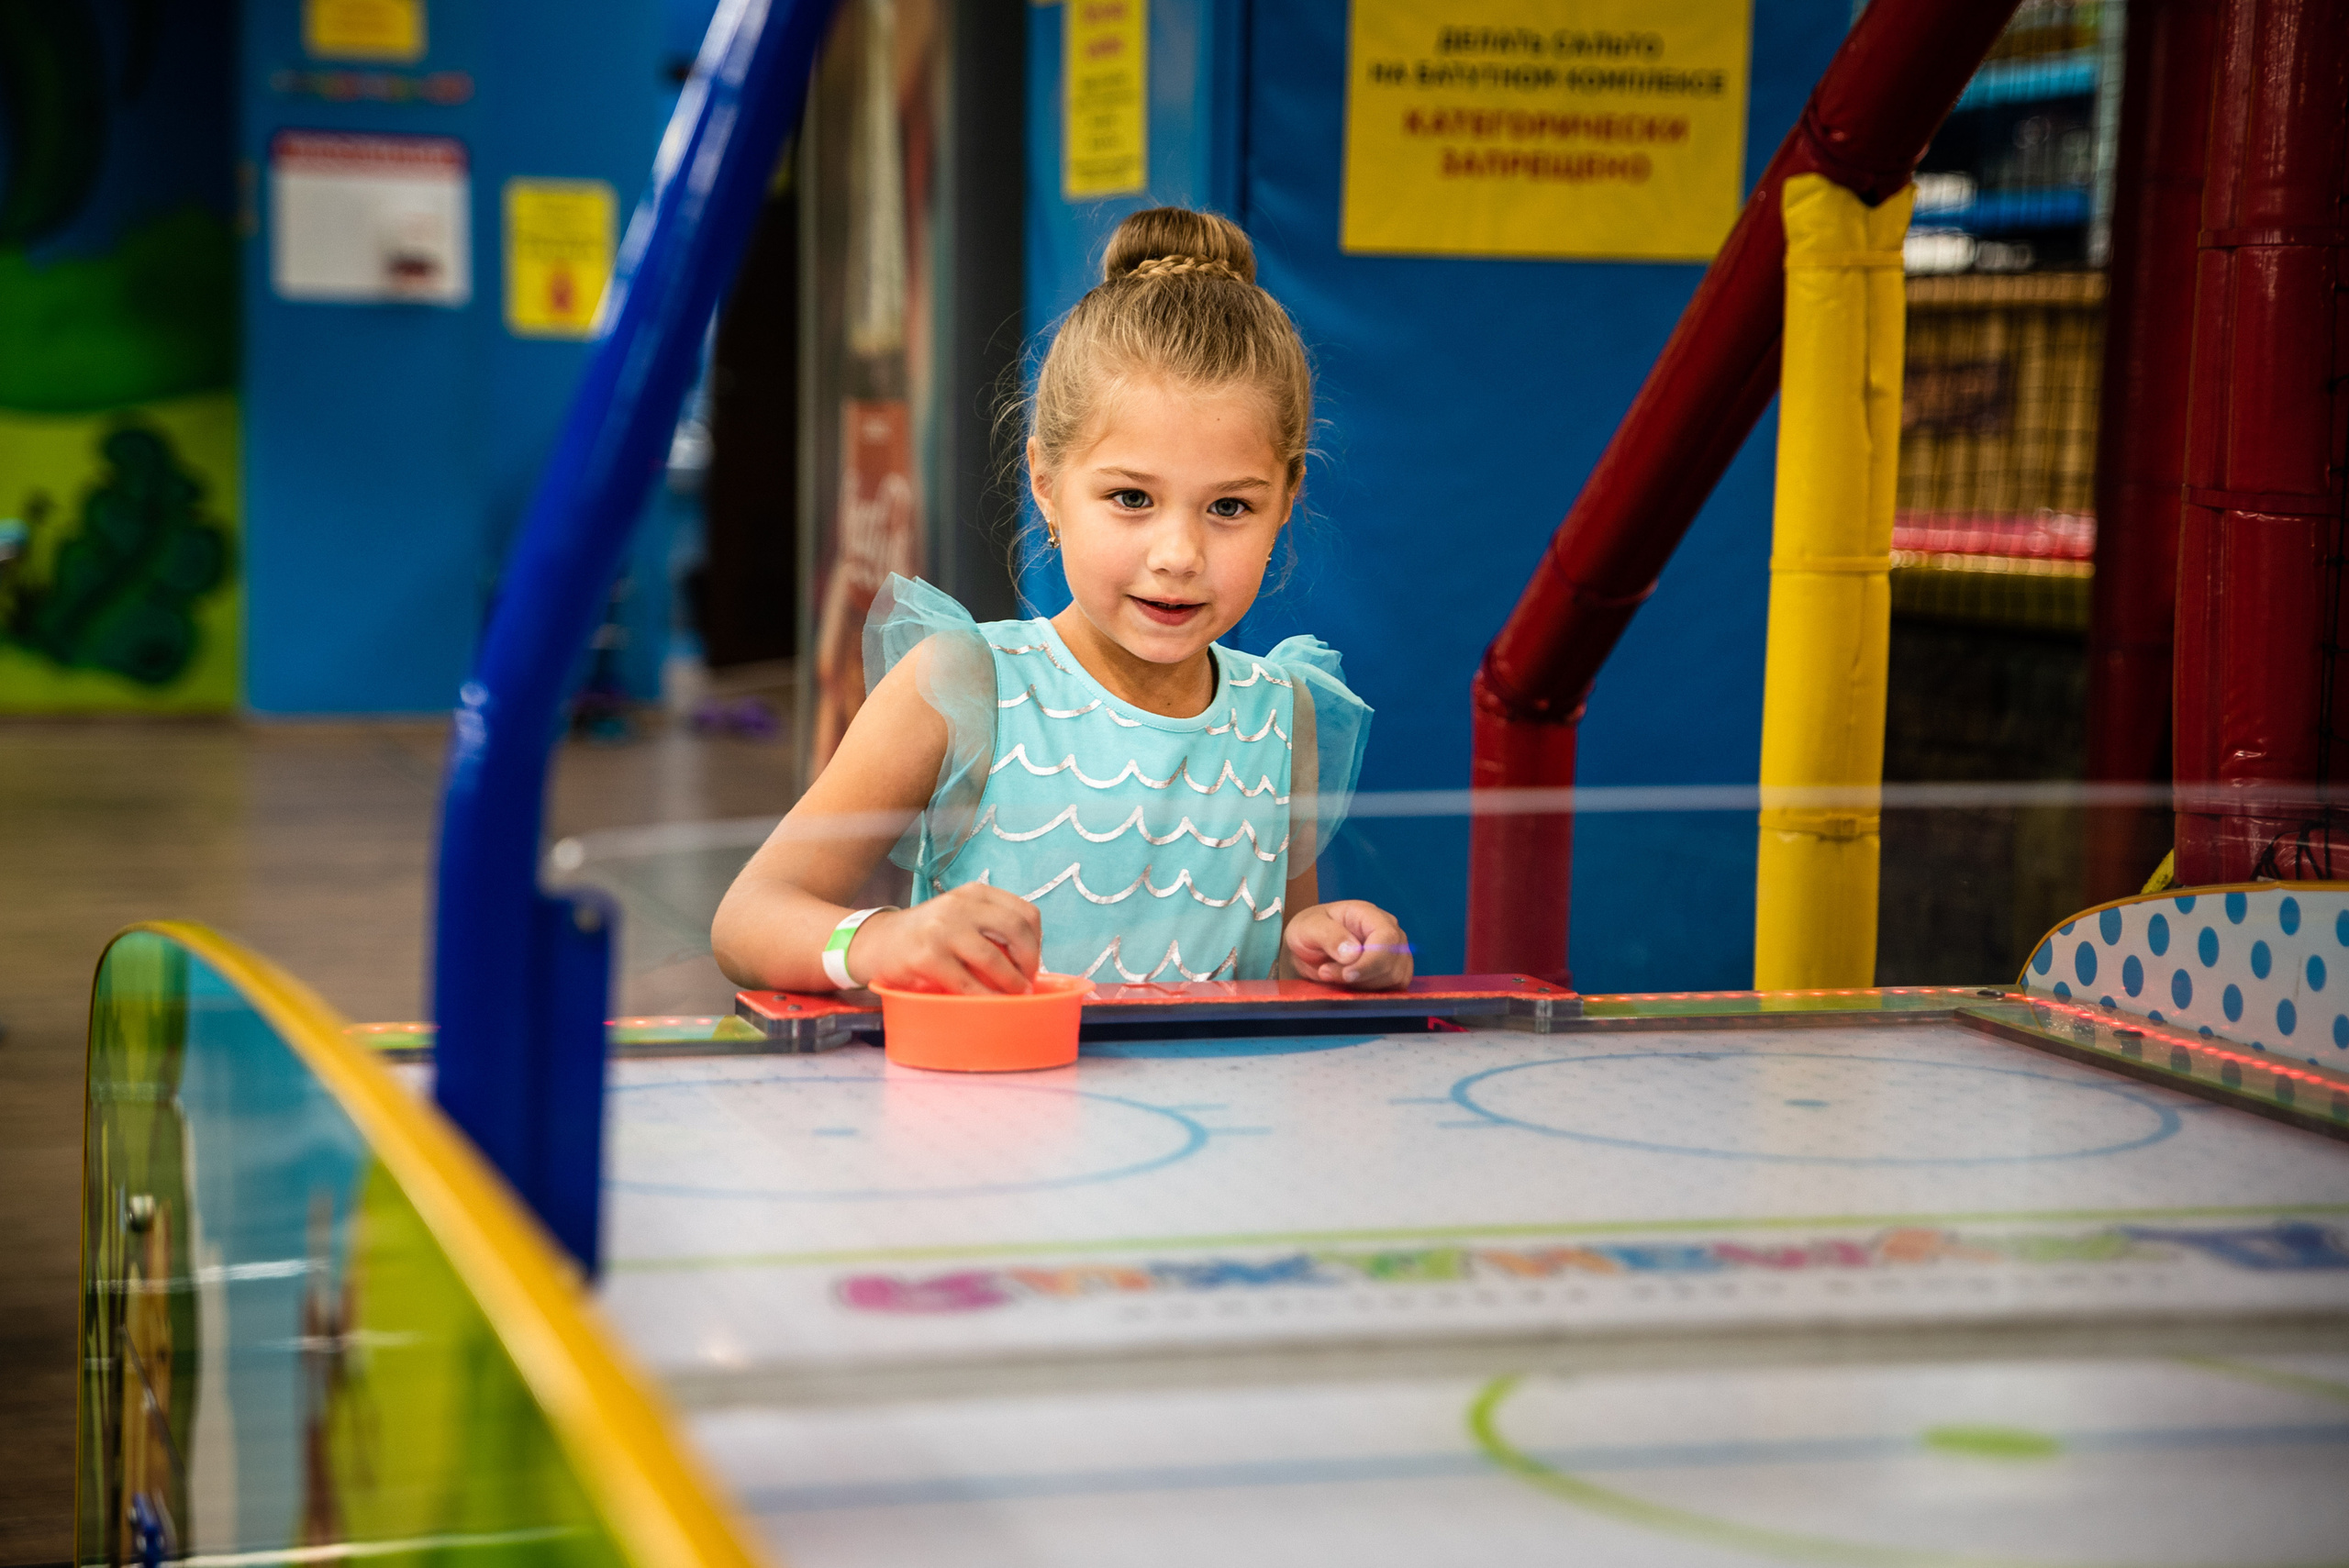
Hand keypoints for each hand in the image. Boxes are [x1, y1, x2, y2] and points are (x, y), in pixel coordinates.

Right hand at [851, 885, 1041, 993]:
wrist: (877, 943)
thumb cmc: (927, 935)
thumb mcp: (959, 917)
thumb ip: (990, 927)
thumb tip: (1028, 960)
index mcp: (975, 893)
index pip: (1026, 913)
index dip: (1036, 942)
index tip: (1032, 962)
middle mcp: (960, 905)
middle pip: (1017, 930)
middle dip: (1030, 961)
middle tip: (1027, 982)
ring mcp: (942, 929)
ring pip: (994, 958)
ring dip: (1011, 983)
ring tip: (1014, 995)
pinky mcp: (927, 957)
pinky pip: (968, 983)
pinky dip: (985, 998)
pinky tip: (990, 1004)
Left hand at [1285, 900, 1411, 989]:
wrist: (1308, 949)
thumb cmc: (1308, 931)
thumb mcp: (1308, 927)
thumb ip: (1329, 936)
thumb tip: (1354, 952)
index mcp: (1369, 914)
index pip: (1387, 938)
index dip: (1371, 961)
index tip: (1347, 974)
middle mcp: (1389, 931)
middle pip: (1392, 962)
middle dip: (1361, 976)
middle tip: (1327, 972)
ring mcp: (1395, 953)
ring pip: (1394, 978)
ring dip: (1362, 985)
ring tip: (1334, 975)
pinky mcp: (1393, 973)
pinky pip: (1393, 989)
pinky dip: (1371, 993)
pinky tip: (1349, 985)